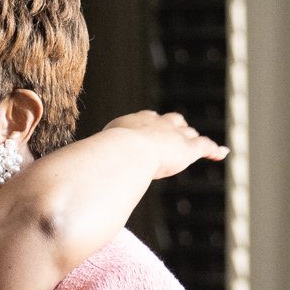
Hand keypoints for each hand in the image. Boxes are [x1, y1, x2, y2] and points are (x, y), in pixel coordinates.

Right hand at [100, 110, 228, 178]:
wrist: (127, 150)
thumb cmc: (107, 154)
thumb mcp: (96, 154)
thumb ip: (90, 162)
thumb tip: (67, 170)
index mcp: (134, 122)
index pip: (147, 119)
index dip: (151, 125)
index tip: (150, 128)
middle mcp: (156, 123)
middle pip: (171, 121)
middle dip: (174, 126)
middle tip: (176, 132)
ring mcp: (174, 134)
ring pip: (188, 133)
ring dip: (191, 138)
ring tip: (196, 141)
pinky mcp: (188, 148)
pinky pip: (205, 146)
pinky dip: (214, 149)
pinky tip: (222, 153)